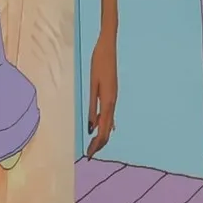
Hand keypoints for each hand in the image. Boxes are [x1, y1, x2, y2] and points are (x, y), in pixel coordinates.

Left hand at [84, 32, 117, 158]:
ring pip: (109, 123)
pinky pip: (110, 114)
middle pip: (108, 130)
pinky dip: (106, 124)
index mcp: (108, 102)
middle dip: (99, 144)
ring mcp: (114, 98)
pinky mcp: (112, 94)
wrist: (107, 47)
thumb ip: (92, 107)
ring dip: (102, 135)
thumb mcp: (92, 86)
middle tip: (89, 154)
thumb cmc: (98, 63)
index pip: (103, 130)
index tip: (89, 155)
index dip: (97, 144)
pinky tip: (103, 127)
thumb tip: (90, 128)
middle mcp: (113, 102)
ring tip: (93, 145)